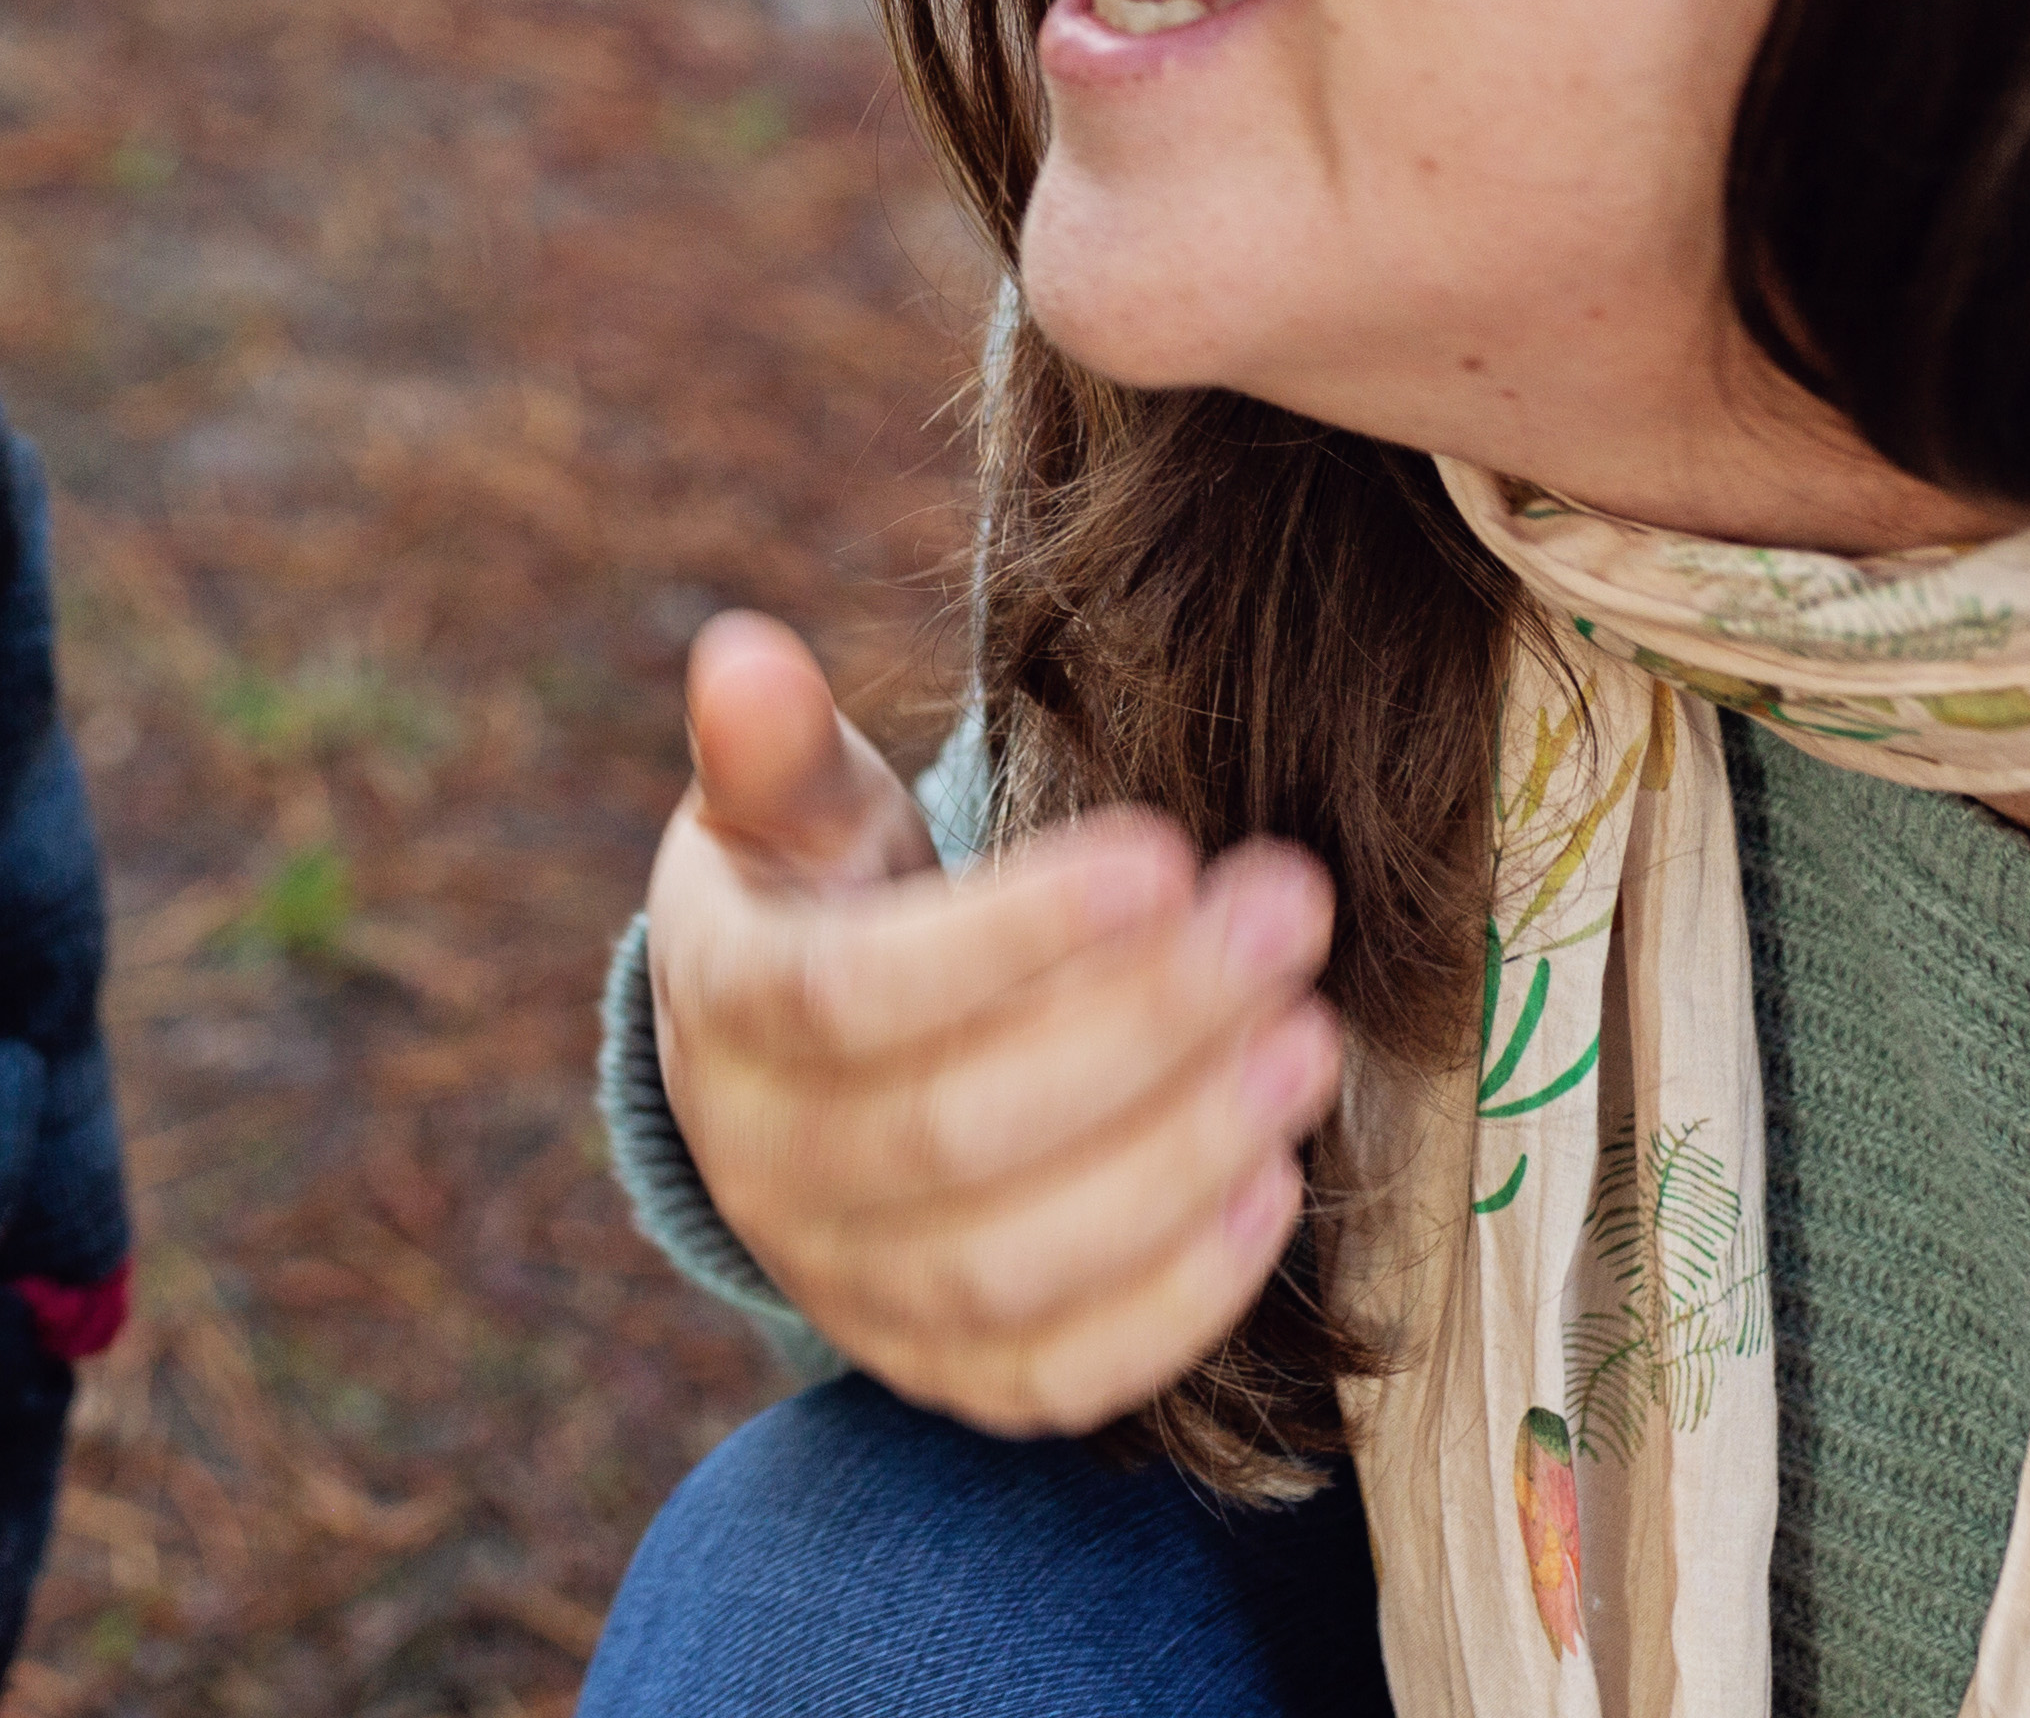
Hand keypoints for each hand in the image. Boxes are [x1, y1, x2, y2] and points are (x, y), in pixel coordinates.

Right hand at [641, 612, 1343, 1435]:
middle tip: (1289, 922)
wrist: (795, 1074)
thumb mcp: (792, 807)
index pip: (855, 996)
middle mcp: (763, 1169)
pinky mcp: (937, 1372)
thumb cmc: (821, 898)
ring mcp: (846, 1286)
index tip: (1167, 853)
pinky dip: (1171, 1306)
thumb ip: (777, 744)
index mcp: (721, 1010)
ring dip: (1178, 1162)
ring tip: (1308, 1045)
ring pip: (1010, 1268)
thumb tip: (742, 652)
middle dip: (1144, 1027)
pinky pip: (1053, 1377)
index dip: (1014, 937)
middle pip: (953, 1133)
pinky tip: (1275, 1189)